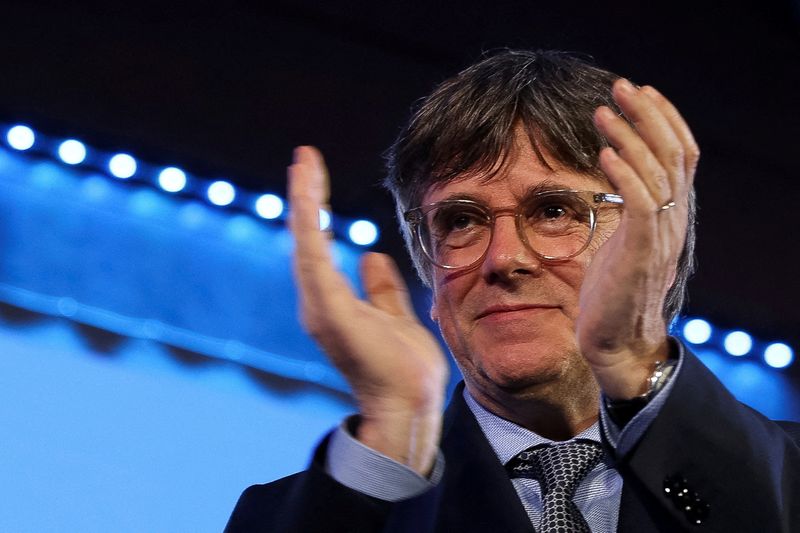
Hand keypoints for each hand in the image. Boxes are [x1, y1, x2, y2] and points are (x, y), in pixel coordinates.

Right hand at [288, 146, 447, 473]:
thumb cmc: (403, 369)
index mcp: (334, 303)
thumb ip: (381, 289)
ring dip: (304, 200)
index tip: (315, 177)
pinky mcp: (327, 309)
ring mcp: (320, 306)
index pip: (320, 248)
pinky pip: (313, 256)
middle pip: (306, 240)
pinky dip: (308, 221)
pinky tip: (307, 190)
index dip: (316, 212)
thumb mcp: (396, 316)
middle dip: (305, 198)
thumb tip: (370, 256)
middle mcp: (320, 302)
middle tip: (304, 158)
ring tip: (304, 163)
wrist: (408, 405)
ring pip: (305, 242)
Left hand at [577, 79, 698, 398]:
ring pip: (657, 172)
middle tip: (621, 87)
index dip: (663, 120)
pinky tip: (603, 154)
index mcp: (670, 214)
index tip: (639, 93)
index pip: (680, 155)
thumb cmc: (613, 292)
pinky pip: (641, 203)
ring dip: (629, 137)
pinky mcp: (641, 252)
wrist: (615, 341)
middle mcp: (673, 219)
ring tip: (604, 112)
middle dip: (647, 115)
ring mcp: (660, 236)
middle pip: (673, 153)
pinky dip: (624, 174)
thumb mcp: (623, 240)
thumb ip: (629, 210)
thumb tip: (614, 180)